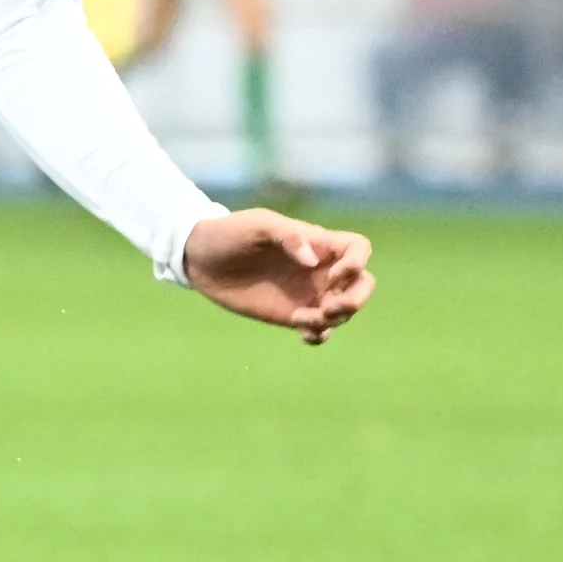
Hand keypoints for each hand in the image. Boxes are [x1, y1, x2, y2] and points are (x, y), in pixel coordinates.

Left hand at [182, 209, 373, 344]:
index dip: (357, 263)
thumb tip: (313, 261)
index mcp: (317, 243)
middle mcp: (319, 269)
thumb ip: (288, 237)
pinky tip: (303, 334)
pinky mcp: (291, 314)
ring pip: (343, 312)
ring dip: (332, 321)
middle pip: (362, 285)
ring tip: (298, 319)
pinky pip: (319, 329)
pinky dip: (320, 335)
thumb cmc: (230, 233)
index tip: (333, 274)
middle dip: (355, 300)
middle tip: (328, 308)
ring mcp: (307, 293)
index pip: (359, 249)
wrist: (200, 258)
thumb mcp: (258, 226)